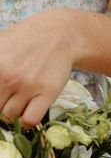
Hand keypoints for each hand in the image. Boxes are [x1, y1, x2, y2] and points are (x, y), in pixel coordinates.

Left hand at [0, 10, 74, 125]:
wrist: (57, 35)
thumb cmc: (25, 41)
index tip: (1, 97)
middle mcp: (7, 75)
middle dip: (0, 107)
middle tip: (7, 101)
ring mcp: (28, 85)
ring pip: (10, 116)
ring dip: (12, 116)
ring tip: (17, 106)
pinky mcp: (47, 93)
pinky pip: (30, 120)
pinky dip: (26, 122)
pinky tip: (28, 114)